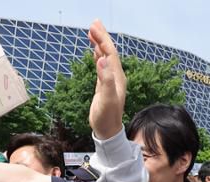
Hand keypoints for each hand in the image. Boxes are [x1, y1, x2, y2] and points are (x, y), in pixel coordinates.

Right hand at [87, 19, 125, 139]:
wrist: (107, 130)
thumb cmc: (106, 117)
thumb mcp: (106, 98)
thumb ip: (105, 79)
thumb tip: (102, 59)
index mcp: (117, 77)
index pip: (110, 53)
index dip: (102, 39)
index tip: (93, 27)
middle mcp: (115, 76)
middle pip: (109, 52)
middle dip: (102, 37)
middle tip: (93, 23)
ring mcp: (110, 80)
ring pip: (105, 57)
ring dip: (99, 44)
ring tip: (92, 32)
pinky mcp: (104, 85)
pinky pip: (102, 66)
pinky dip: (98, 56)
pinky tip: (95, 51)